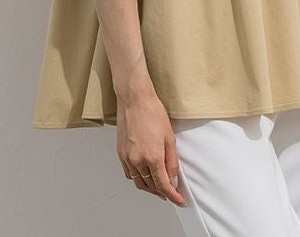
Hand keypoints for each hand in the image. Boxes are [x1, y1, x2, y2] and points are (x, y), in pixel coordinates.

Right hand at [116, 90, 186, 207]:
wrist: (135, 100)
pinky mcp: (120, 153)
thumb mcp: (169, 138)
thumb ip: (171, 161)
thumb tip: (173, 179)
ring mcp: (127, 158)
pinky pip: (129, 174)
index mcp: (152, 157)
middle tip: (172, 193)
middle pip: (151, 187)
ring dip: (150, 188)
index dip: (173, 196)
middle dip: (162, 193)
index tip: (179, 200)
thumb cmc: (153, 113)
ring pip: (139, 182)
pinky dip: (138, 179)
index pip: (163, 185)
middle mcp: (138, 161)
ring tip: (159, 187)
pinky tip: (144, 176)